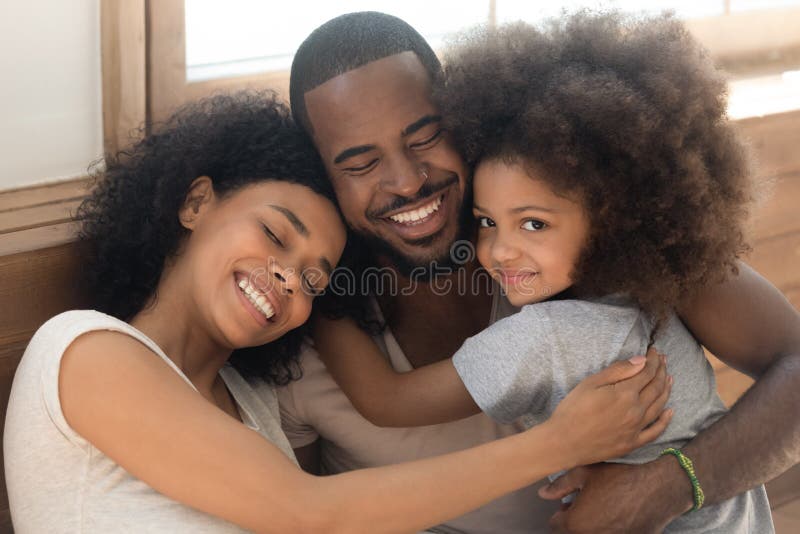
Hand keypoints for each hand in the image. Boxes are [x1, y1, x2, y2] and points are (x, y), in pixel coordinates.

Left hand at [538, 458, 690, 532]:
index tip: (569, 503)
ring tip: (600, 509)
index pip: (555, 525)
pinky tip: (615, 516)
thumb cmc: (620, 478)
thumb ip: (561, 484)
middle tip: (584, 505)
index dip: (562, 512)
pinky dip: (607, 528)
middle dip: (574, 522)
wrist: (657, 489)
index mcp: (575, 523)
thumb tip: (544, 493)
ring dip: (590, 526)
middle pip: (571, 533)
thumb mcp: (585, 473)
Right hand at [547, 347, 672, 466]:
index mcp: (625, 394)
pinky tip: (670, 412)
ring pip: (659, 406)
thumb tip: (641, 360)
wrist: (564, 443)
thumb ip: (618, 371)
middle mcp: (636, 411)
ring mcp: (636, 429)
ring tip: (669, 378)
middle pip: (656, 387)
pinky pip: (655, 431)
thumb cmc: (572, 410)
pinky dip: (665, 420)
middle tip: (663, 360)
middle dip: (661, 370)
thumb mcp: (590, 383)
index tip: (654, 350)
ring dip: (666, 390)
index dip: (652, 360)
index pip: (646, 372)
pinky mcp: (633, 443)